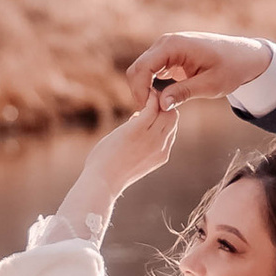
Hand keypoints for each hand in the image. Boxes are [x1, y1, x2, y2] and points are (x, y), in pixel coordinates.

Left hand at [74, 88, 183, 207]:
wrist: (102, 182)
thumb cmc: (110, 171)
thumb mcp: (132, 157)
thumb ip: (139, 142)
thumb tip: (133, 120)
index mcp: (162, 154)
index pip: (171, 128)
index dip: (162, 117)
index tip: (149, 111)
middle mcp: (161, 146)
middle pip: (173, 117)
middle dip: (163, 106)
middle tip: (148, 100)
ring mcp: (151, 138)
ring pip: (166, 111)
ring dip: (157, 100)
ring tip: (145, 95)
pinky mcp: (138, 129)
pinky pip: (152, 107)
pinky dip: (150, 97)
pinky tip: (143, 93)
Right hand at [121, 30, 271, 107]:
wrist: (245, 56)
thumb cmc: (232, 68)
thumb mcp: (211, 85)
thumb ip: (185, 93)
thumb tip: (160, 104)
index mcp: (174, 45)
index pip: (142, 68)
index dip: (140, 91)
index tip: (149, 111)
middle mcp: (165, 43)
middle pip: (137, 69)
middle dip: (140, 93)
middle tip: (151, 114)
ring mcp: (166, 49)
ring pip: (141, 71)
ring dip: (144, 91)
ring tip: (157, 110)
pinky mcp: (169, 57)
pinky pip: (151, 72)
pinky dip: (151, 87)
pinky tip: (163, 102)